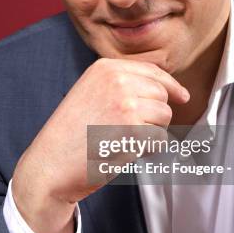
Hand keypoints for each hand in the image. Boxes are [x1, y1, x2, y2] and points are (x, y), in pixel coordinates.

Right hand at [12, 58, 188, 232]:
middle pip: (162, 94)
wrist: (51, 164)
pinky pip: (160, 139)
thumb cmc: (71, 135)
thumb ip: (122, 84)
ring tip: (123, 141)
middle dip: (155, 115)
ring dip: (152, 133)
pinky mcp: (133, 131)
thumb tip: (167, 88)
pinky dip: (148, 150)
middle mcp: (117, 80)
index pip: (153, 71)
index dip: (171, 86)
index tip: (182, 96)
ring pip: (165, 116)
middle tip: (130, 131)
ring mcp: (126, 104)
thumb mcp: (91, 92)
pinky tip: (124, 152)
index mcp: (105, 67)